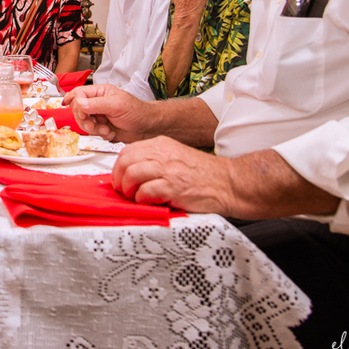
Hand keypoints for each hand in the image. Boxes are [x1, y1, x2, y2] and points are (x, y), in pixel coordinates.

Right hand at [66, 83, 153, 143]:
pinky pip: (93, 133)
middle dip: (84, 119)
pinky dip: (100, 135)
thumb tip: (79, 102)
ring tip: (105, 129)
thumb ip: (97, 103)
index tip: (83, 114)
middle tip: (93, 124)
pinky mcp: (102, 128)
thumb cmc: (137, 111)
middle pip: (78, 110)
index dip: (77, 105)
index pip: (79, 94)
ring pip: (84, 123)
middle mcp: (97, 104)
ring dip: (94, 129)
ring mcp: (99, 116)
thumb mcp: (117, 105)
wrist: (147, 128)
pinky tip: (110, 133)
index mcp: (100, 92)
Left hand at [111, 136, 233, 213]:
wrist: (229, 183)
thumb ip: (156, 161)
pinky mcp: (174, 187)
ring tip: (134, 198)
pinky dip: (142, 199)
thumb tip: (132, 172)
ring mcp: (169, 170)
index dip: (119, 167)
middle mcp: (163, 154)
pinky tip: (148, 203)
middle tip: (123, 190)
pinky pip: (146, 191)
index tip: (119, 178)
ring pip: (132, 174)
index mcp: (162, 145)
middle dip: (119, 178)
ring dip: (128, 189)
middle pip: (126, 161)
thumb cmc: (205, 175)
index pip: (128, 151)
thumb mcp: (176, 159)